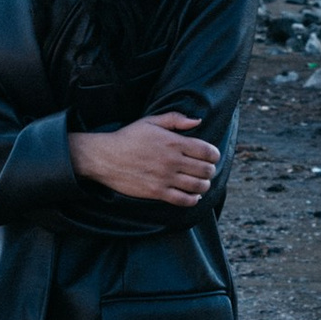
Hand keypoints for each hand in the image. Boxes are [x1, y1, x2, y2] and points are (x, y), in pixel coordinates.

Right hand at [69, 111, 218, 207]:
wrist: (105, 157)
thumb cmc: (128, 137)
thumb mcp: (151, 121)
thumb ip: (176, 119)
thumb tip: (198, 121)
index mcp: (173, 142)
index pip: (207, 151)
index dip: (214, 155)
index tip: (211, 156)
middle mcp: (172, 160)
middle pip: (206, 170)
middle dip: (210, 170)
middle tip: (206, 170)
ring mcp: (165, 178)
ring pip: (198, 186)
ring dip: (204, 185)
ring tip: (201, 182)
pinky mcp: (157, 192)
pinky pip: (183, 200)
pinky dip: (193, 199)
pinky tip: (193, 195)